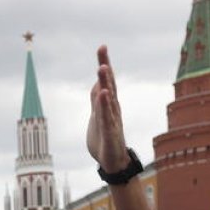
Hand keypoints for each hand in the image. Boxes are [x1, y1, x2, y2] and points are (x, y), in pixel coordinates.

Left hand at [85, 46, 129, 172]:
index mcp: (109, 104)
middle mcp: (112, 108)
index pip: (106, 80)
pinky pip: (106, 116)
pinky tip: (103, 93)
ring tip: (102, 67)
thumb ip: (97, 100)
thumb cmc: (104, 138)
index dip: (104, 64)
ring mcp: (111, 119)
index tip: (102, 47)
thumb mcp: (97, 116)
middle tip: (102, 49)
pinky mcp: (109, 131)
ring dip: (105, 83)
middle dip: (105, 66)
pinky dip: (104, 105)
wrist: (112, 162)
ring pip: (108, 98)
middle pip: (109, 84)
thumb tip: (97, 84)